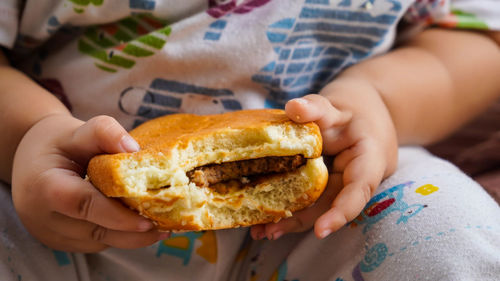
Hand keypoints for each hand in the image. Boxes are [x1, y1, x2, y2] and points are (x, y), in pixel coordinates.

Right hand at [12, 114, 168, 251]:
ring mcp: (50, 234)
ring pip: (99, 241)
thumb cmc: (57, 143)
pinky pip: (95, 242)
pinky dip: (119, 235)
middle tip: (168, 225)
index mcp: (44, 186)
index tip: (149, 219)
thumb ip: (104, 133)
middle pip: (96, 229)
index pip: (85, 204)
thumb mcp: (77, 130)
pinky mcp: (60, 242)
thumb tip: (135, 149)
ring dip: (131, 237)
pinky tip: (141, 226)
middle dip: (134, 231)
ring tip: (163, 226)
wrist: (31, 160)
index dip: (118, 215)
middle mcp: (43, 217)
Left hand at [251, 84, 397, 239]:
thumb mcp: (336, 105)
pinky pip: (309, 200)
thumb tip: (294, 107)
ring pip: (318, 207)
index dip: (341, 211)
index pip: (359, 190)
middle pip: (331, 205)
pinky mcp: (324, 189)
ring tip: (259, 231)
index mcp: (370, 160)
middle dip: (301, 222)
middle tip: (268, 232)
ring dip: (290, 220)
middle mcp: (355, 180)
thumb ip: (317, 107)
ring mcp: (340, 187)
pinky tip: (263, 217)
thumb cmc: (351, 112)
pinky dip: (288, 207)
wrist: (362, 116)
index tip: (321, 230)